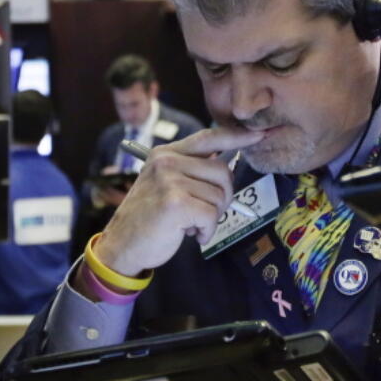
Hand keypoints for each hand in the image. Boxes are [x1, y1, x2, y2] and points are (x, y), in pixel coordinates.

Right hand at [95, 127, 263, 276]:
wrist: (122, 245)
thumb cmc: (149, 218)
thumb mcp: (165, 185)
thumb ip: (191, 171)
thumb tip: (227, 164)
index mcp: (166, 153)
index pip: (209, 137)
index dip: (237, 136)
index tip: (258, 135)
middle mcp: (167, 161)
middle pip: (222, 171)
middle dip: (223, 197)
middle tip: (205, 213)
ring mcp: (170, 180)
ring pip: (219, 196)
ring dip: (211, 217)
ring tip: (190, 224)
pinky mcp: (175, 203)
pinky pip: (211, 215)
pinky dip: (207, 231)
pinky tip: (190, 234)